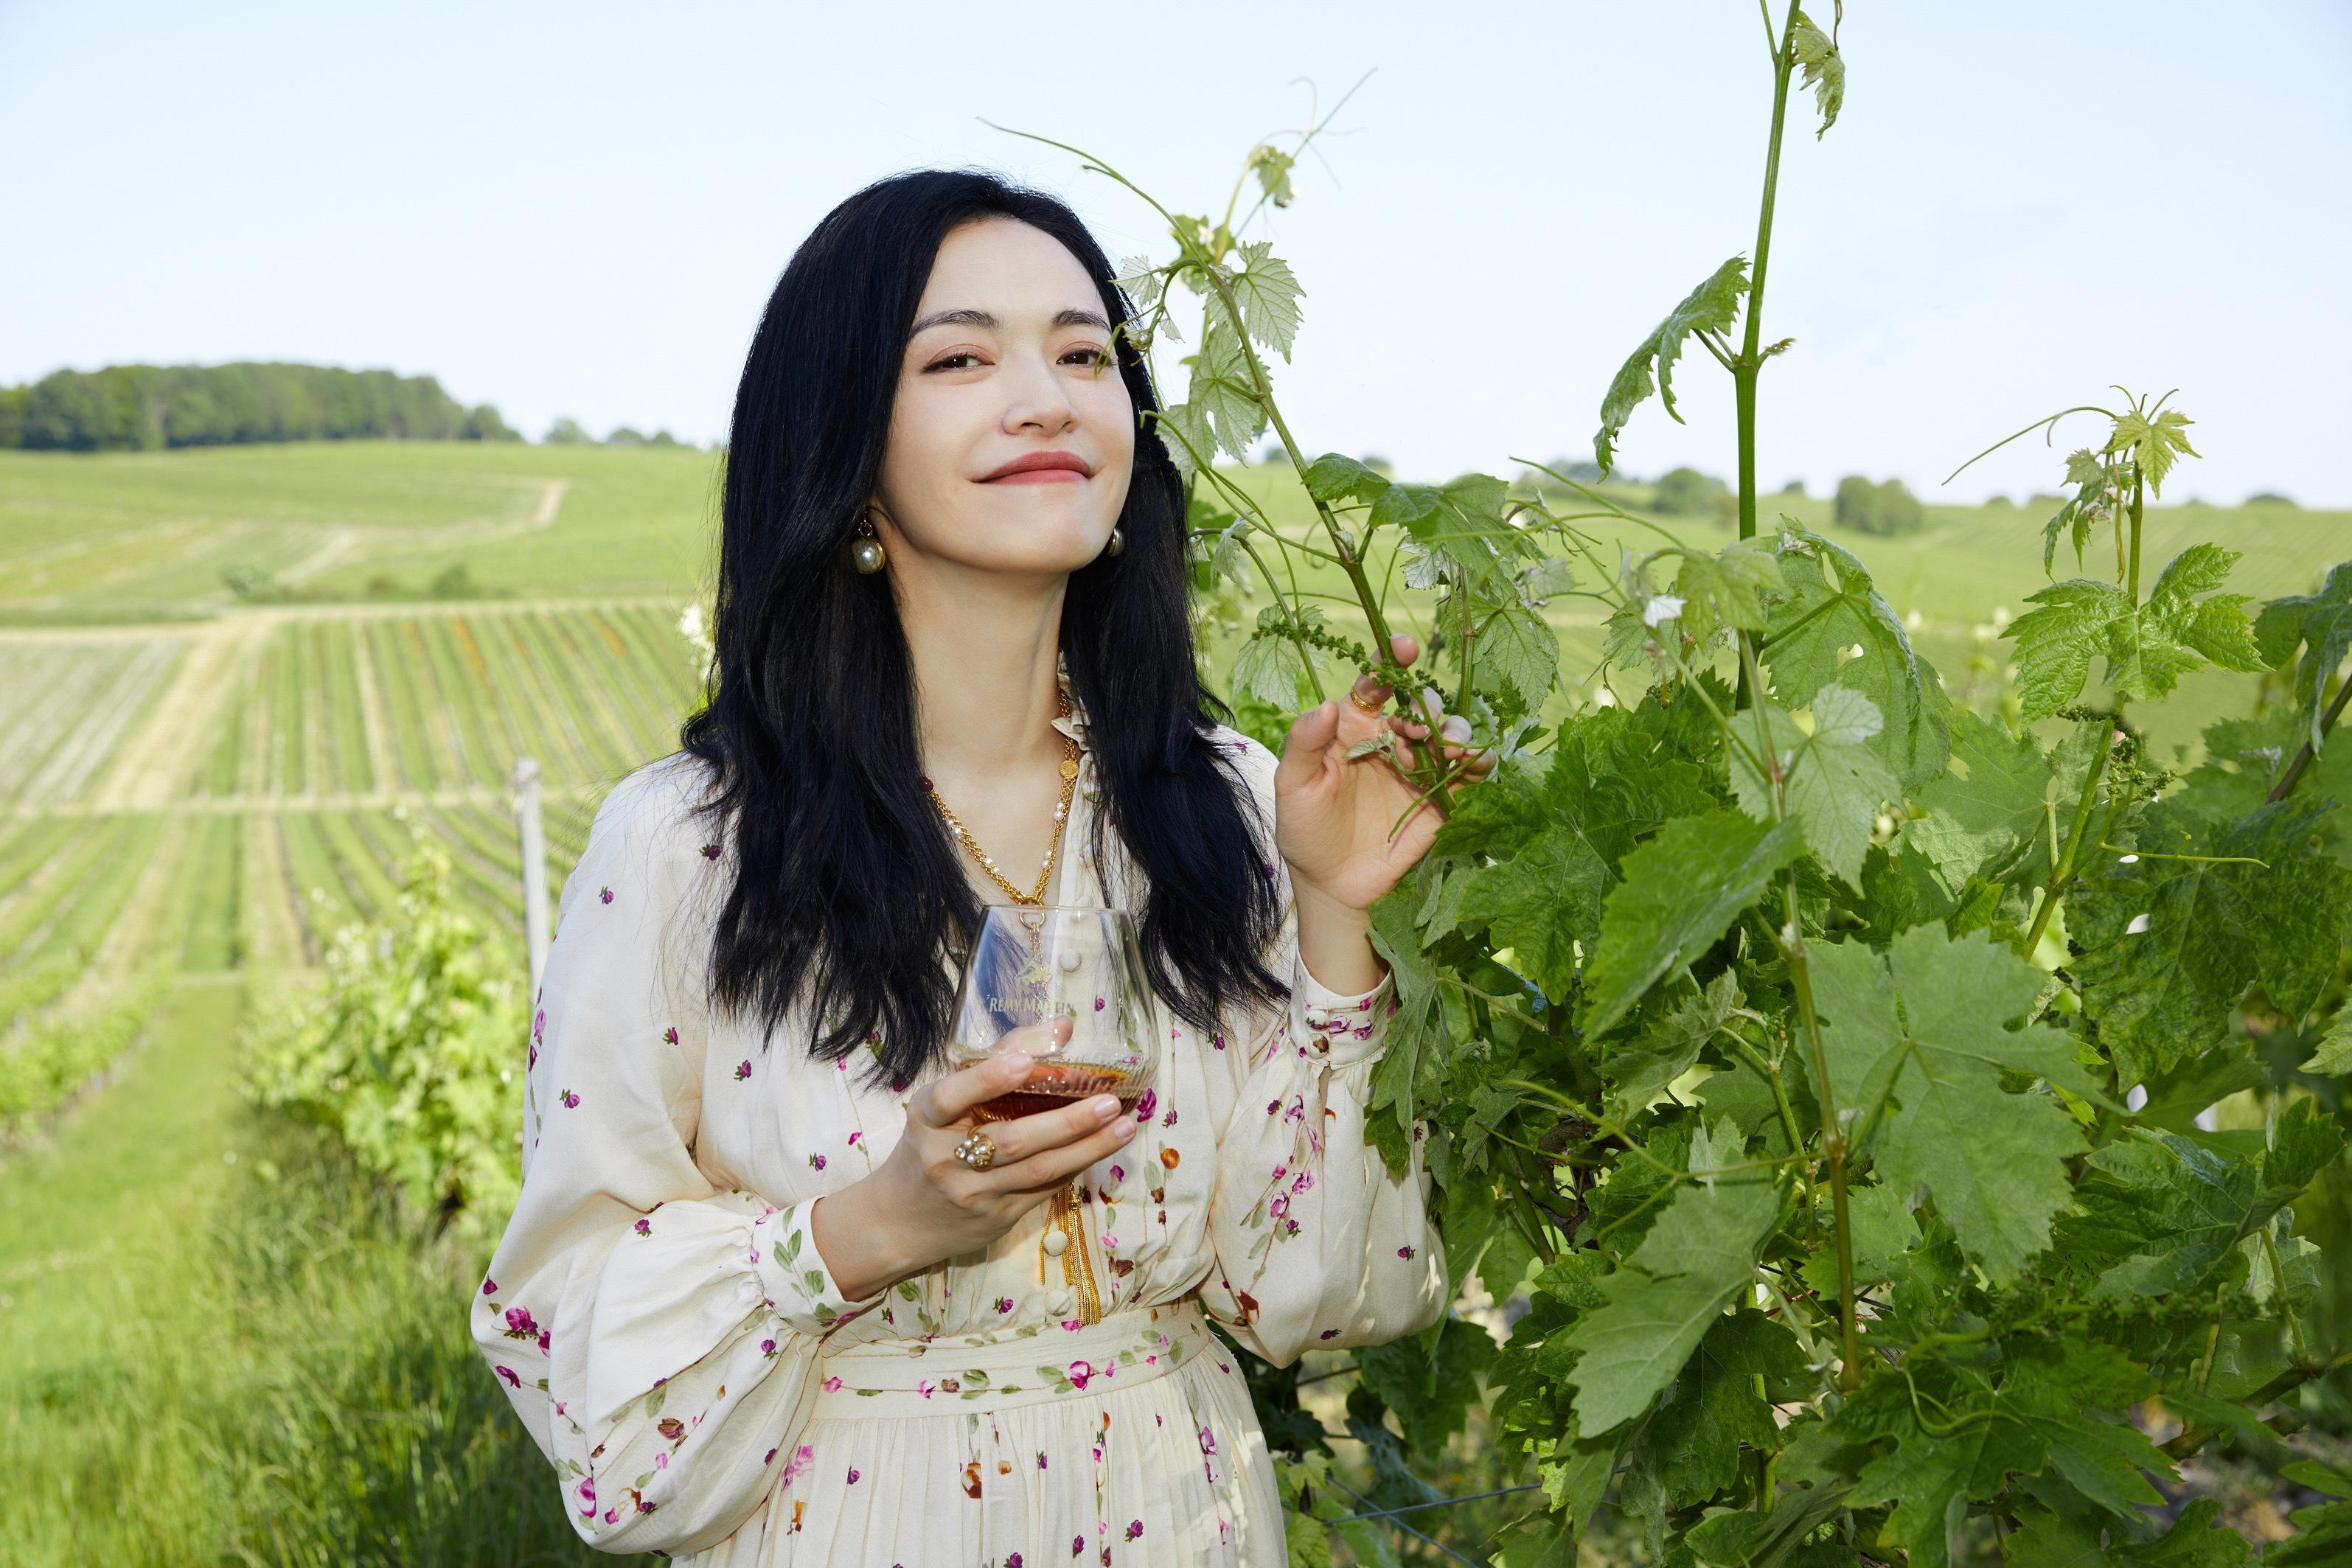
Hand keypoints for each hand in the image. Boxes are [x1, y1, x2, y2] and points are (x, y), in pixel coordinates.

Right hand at [808, 1016, 1138, 1300]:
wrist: (897, 1222)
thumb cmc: (929, 1144)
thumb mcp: (943, 1103)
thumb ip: (996, 1061)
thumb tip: (1061, 1028)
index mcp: (927, 1119)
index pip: (950, 1096)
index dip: (987, 1079)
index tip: (1024, 1062)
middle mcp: (946, 1158)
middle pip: (1012, 1140)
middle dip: (1066, 1121)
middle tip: (1109, 1101)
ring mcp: (973, 1193)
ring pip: (1037, 1170)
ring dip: (1087, 1147)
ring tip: (1125, 1126)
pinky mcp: (995, 1217)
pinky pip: (1043, 1190)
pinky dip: (1076, 1166)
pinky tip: (1103, 1147)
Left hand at [1272, 634, 1495, 915]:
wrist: (1332, 883)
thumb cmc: (1306, 830)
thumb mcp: (1294, 785)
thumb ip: (1304, 743)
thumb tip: (1326, 705)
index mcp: (1355, 728)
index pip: (1375, 684)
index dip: (1390, 661)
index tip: (1403, 648)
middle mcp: (1391, 741)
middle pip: (1420, 704)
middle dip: (1425, 707)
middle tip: (1417, 730)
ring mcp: (1420, 769)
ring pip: (1450, 731)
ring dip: (1452, 731)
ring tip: (1445, 749)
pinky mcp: (1442, 798)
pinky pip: (1470, 772)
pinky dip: (1479, 761)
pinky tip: (1474, 762)